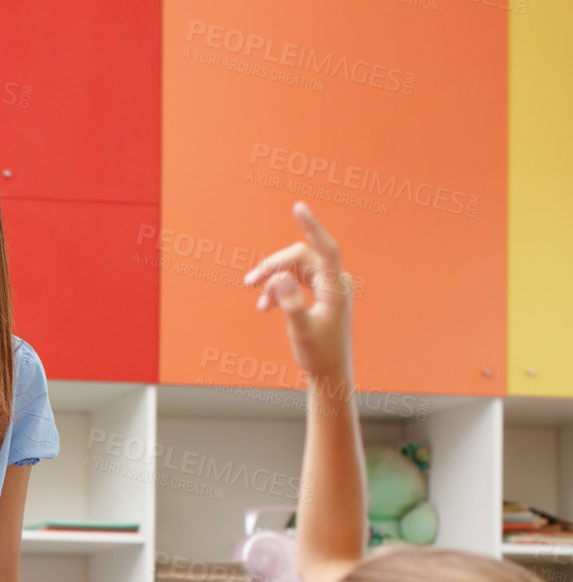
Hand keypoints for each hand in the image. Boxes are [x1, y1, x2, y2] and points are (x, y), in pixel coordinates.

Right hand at [242, 203, 353, 389]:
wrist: (329, 371)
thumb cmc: (319, 354)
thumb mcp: (302, 332)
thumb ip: (291, 306)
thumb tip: (279, 280)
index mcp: (336, 288)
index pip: (325, 248)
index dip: (312, 226)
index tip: (298, 207)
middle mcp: (335, 282)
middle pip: (300, 258)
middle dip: (273, 267)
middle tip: (248, 282)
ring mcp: (329, 286)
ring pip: (294, 269)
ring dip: (273, 280)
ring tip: (256, 300)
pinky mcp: (321, 293)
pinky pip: (295, 280)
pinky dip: (278, 290)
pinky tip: (264, 307)